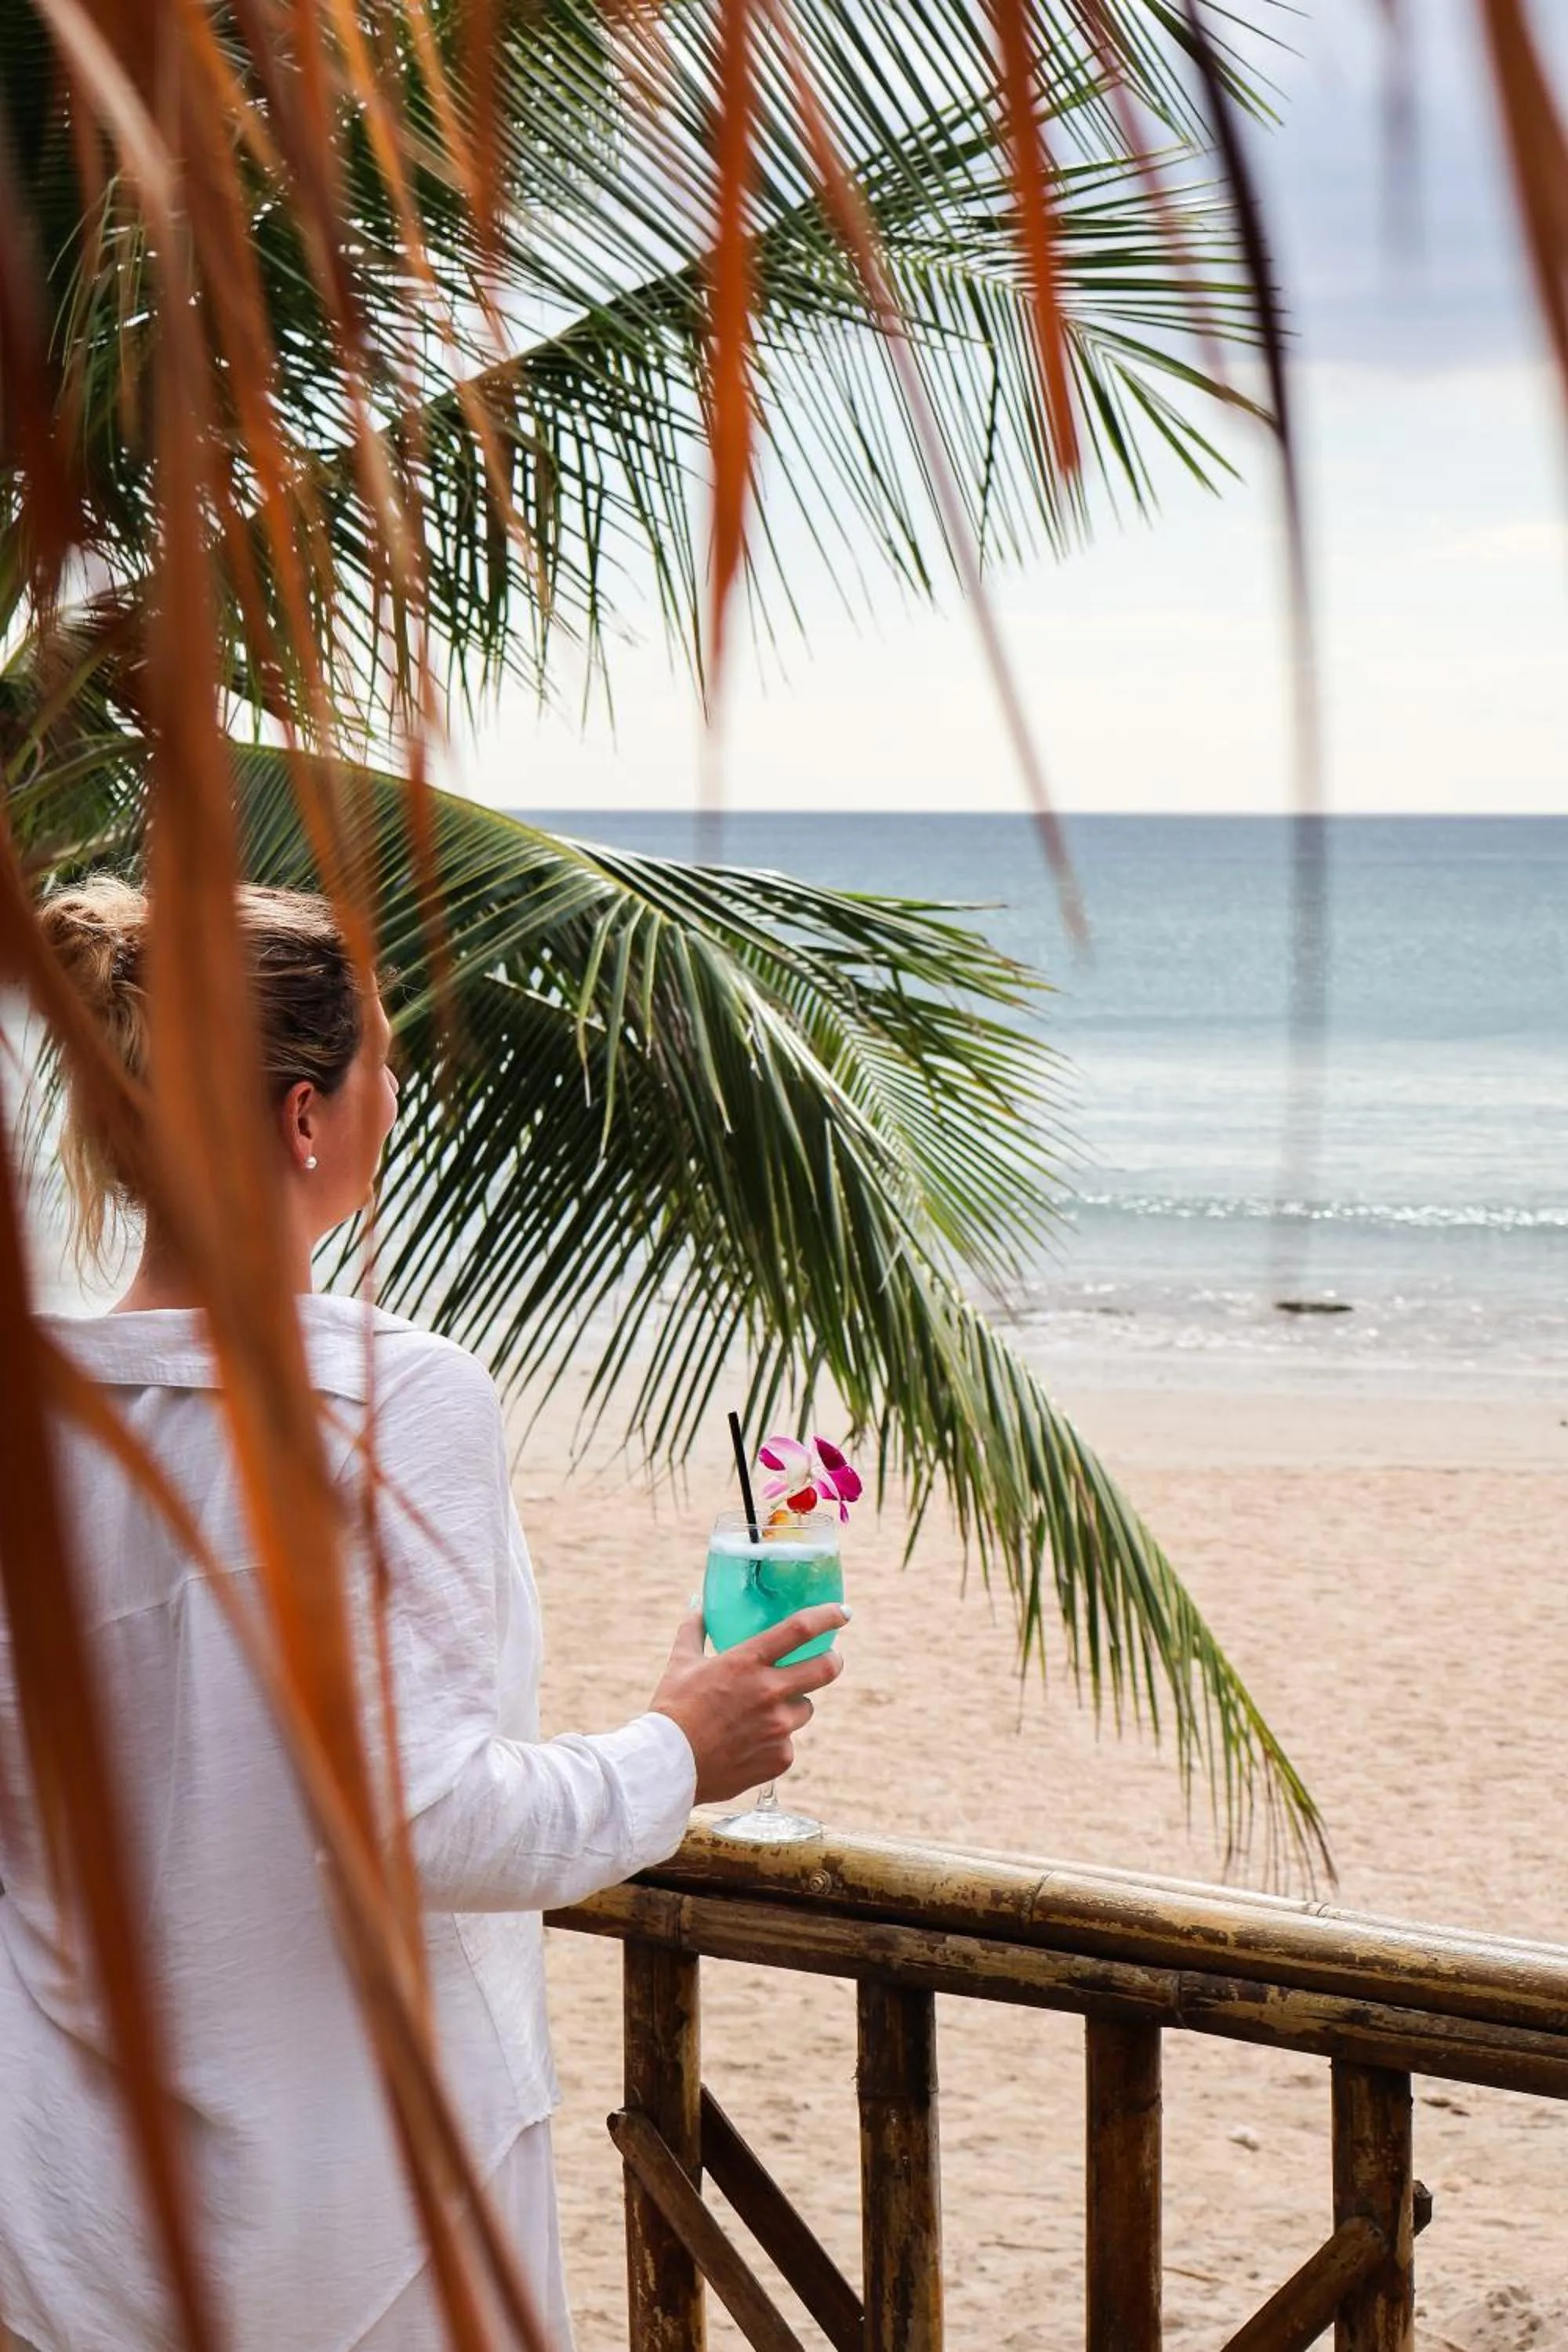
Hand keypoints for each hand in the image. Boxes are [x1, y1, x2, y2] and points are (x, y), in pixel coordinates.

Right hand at [649, 1602, 848, 1803]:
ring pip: (805, 1708)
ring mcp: (777, 1728)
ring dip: (792, 1706)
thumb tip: (697, 1604)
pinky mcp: (780, 1758)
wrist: (667, 1767)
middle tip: (829, 1660)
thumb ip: (693, 1630)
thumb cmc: (672, 1710)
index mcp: (747, 1661)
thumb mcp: (680, 1663)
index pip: (801, 1629)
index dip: (828, 1616)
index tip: (842, 1613)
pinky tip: (749, 1744)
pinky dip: (774, 1741)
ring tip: (764, 1713)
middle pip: (826, 1669)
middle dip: (833, 1661)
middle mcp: (769, 1692)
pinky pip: (788, 1743)